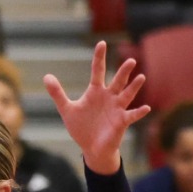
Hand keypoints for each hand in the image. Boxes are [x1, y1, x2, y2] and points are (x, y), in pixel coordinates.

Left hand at [43, 41, 150, 174]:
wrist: (91, 148)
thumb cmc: (81, 127)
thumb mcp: (67, 110)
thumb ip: (58, 93)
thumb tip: (46, 76)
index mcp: (96, 91)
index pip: (98, 70)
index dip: (99, 57)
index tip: (101, 43)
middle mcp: (109, 97)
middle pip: (117, 81)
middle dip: (124, 72)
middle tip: (130, 61)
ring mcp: (117, 108)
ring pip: (127, 95)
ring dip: (134, 87)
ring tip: (141, 77)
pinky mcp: (122, 122)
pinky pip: (132, 115)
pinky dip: (139, 112)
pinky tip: (146, 108)